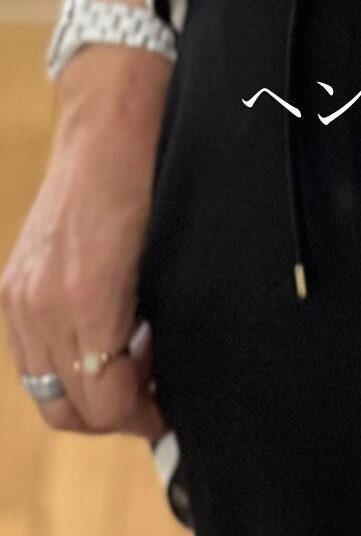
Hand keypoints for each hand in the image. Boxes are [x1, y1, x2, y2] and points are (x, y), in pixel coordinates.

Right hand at [1, 44, 172, 443]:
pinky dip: (64, 365)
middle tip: (154, 393)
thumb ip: (158, 318)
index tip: (169, 406)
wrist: (109, 121)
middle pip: (69, 408)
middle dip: (115, 414)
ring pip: (45, 389)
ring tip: (133, 362)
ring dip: (88, 393)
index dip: (141, 414)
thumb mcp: (169, 252)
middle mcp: (43, 303)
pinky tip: (103, 336)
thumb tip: (163, 373)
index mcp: (88, 296)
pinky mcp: (12, 285)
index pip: (105, 398)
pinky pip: (31, 356)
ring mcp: (20, 295)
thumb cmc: (153, 177)